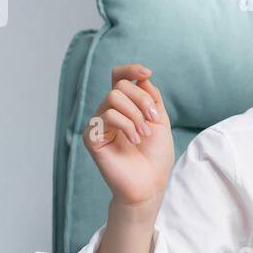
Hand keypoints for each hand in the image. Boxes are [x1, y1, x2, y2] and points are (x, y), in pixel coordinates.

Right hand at [83, 63, 174, 207]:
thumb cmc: (156, 155)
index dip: (130, 69)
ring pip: (113, 98)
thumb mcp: (160, 120)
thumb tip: (142, 77)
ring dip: (135, 114)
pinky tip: (134, 140)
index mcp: (125, 107)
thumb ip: (151, 97)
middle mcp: (109, 112)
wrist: (150, 183)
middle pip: (120, 86)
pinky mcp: (92, 137)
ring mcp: (99, 124)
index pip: (119, 78)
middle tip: (153, 119)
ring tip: (143, 134)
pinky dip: (126, 125)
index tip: (147, 73)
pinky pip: (107, 116)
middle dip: (142, 100)